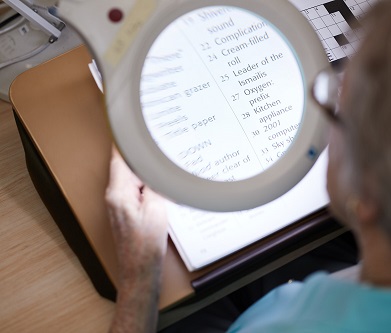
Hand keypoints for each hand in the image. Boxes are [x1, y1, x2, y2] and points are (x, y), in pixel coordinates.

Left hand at [105, 147, 168, 332]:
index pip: (119, 158)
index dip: (127, 141)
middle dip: (141, 155)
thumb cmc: (146, 245)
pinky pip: (134, 189)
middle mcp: (114, 196)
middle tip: (157, 145)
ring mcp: (118, 203)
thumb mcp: (157, 209)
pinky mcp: (125, 210)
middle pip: (125, 165)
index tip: (133, 126)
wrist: (140, 269)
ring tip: (161, 165)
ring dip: (144, 171)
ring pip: (131, 177)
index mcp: (118, 193)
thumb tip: (155, 168)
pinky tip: (158, 185)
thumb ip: (154, 184)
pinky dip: (145, 183)